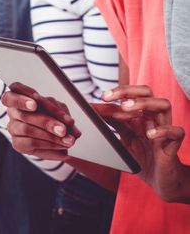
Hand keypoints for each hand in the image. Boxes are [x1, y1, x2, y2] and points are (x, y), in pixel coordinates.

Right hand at [3, 82, 80, 160]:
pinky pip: (32, 143)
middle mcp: (13, 111)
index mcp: (20, 96)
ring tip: (68, 139)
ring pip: (28, 129)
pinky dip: (49, 144)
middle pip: (24, 114)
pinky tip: (60, 145)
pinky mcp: (17, 143)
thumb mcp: (59, 110)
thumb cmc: (55, 118)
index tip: (36, 102)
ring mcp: (13, 128)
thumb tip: (68, 123)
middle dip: (47, 122)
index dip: (21, 98)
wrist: (57, 138)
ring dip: (51, 135)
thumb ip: (62, 113)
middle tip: (63, 129)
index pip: (12, 93)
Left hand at [99, 85, 187, 202]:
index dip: (115, 94)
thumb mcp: (122, 139)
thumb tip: (93, 111)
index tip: (101, 97)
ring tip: (126, 109)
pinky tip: (150, 134)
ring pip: (163, 105)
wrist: (159, 180)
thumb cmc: (142, 157)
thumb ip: (112, 125)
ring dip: (144, 103)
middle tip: (108, 98)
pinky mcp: (173, 144)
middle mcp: (152, 118)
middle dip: (127, 91)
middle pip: (146, 92)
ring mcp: (164, 129)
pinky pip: (176, 132)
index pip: (130, 96)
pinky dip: (164, 130)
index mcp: (140, 115)